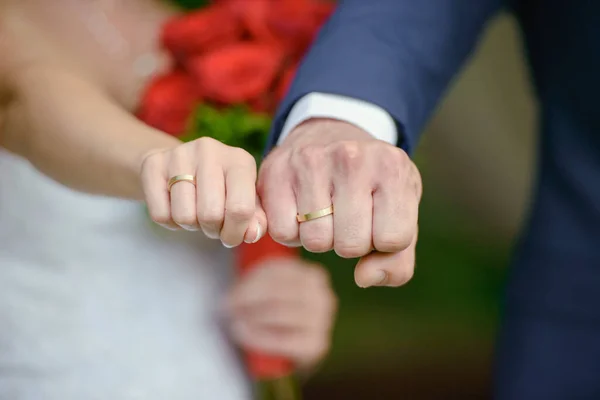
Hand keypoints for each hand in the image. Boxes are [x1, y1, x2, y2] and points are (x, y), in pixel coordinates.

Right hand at [141, 137, 265, 246]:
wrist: (179, 165)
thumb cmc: (221, 189)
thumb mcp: (245, 200)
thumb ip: (255, 219)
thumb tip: (252, 235)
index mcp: (240, 160)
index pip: (241, 208)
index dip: (235, 233)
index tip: (230, 236)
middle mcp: (210, 150)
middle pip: (210, 214)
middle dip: (212, 231)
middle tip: (212, 225)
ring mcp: (180, 154)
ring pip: (184, 216)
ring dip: (190, 226)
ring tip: (195, 214)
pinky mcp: (153, 163)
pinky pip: (160, 214)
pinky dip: (170, 223)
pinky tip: (176, 207)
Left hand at [225, 259, 336, 371]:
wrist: (290, 353)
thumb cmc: (275, 318)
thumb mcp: (268, 294)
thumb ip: (254, 286)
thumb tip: (229, 300)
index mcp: (312, 276)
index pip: (277, 271)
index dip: (249, 283)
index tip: (229, 296)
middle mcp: (323, 296)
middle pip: (279, 290)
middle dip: (248, 299)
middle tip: (227, 309)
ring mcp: (323, 320)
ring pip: (282, 312)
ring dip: (253, 317)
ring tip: (235, 323)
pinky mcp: (317, 344)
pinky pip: (284, 339)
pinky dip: (259, 337)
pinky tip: (245, 335)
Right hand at [259, 119, 421, 287]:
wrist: (329, 135)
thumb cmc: (370, 187)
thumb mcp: (399, 215)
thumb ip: (397, 262)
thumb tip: (364, 278)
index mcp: (393, 167)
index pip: (393, 239)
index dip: (382, 242)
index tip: (376, 219)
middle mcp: (352, 158)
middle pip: (351, 245)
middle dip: (350, 242)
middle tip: (347, 217)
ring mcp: (311, 160)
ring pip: (316, 242)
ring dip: (320, 238)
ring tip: (324, 212)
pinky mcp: (276, 169)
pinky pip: (282, 233)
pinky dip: (292, 232)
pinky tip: (300, 210)